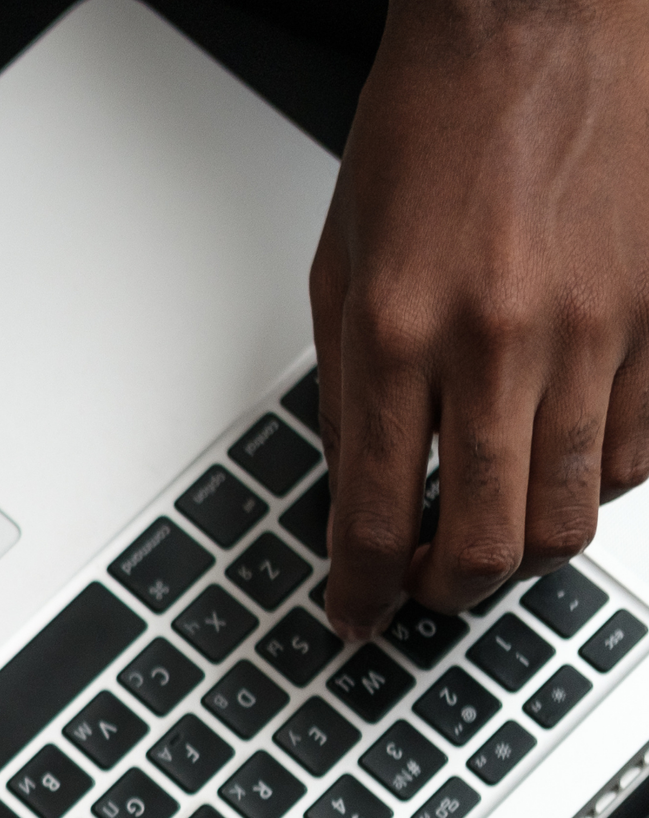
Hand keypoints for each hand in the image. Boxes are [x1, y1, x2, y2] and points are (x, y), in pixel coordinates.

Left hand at [313, 0, 648, 638]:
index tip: (356, 616)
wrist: (535, 19)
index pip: (373, 515)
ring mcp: (591, 331)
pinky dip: (589, 485)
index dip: (361, 590)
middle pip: (481, 544)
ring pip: (567, 517)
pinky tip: (553, 463)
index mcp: (394, 330)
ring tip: (485, 533)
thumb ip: (347, 391)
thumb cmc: (431, 126)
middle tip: (423, 585)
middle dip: (443, 592)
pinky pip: (634, 455)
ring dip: (517, 551)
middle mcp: (495, 342)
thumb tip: (355, 491)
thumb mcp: (341, 266)